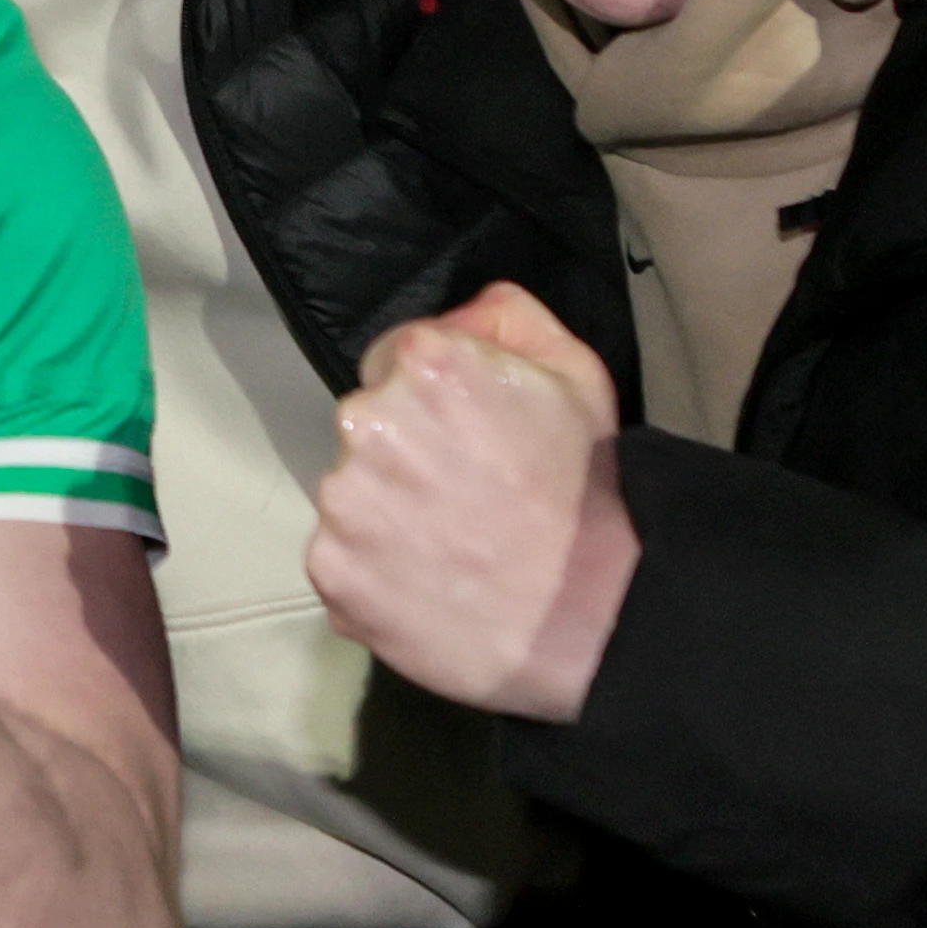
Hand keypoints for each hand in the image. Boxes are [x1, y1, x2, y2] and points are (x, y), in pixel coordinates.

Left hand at [304, 283, 633, 722]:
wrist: (595, 616)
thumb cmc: (591, 494)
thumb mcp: (577, 375)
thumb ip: (508, 320)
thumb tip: (465, 311)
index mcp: (422, 365)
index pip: (395, 359)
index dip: (434, 397)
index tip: (468, 435)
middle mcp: (366, 423)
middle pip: (369, 426)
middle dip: (407, 452)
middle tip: (466, 495)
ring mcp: (342, 502)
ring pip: (352, 493)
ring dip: (388, 513)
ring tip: (454, 546)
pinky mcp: (331, 571)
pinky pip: (343, 560)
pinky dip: (376, 572)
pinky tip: (432, 583)